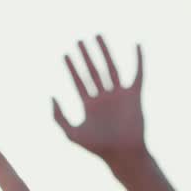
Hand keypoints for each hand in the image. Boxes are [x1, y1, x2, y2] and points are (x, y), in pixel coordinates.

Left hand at [53, 37, 149, 172]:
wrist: (124, 155)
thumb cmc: (99, 148)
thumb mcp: (72, 133)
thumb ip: (58, 117)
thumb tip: (51, 96)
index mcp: (90, 105)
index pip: (79, 81)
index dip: (71, 67)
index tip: (65, 54)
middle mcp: (104, 98)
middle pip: (93, 71)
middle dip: (86, 56)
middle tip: (79, 40)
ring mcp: (119, 96)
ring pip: (111, 68)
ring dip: (105, 51)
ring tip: (97, 36)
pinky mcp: (134, 96)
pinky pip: (137, 74)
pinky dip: (139, 59)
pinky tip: (136, 45)